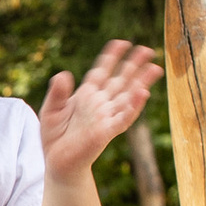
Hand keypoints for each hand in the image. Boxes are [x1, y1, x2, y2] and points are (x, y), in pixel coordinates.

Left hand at [37, 40, 161, 181]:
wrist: (58, 163)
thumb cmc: (55, 137)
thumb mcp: (50, 110)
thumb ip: (57, 92)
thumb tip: (63, 74)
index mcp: (87, 95)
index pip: (101, 71)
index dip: (111, 57)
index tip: (121, 42)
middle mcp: (100, 104)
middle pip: (120, 80)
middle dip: (133, 65)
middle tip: (147, 49)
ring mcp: (105, 117)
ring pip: (127, 96)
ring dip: (141, 83)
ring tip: (154, 68)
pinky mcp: (106, 131)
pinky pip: (123, 117)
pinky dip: (132, 106)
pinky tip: (142, 93)